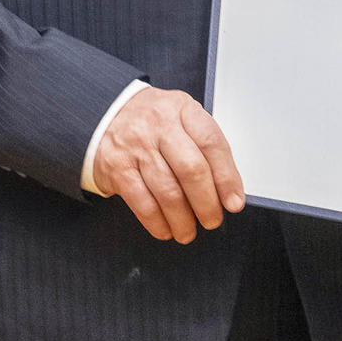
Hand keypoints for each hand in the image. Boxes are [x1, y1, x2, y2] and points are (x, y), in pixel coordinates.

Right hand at [90, 86, 243, 242]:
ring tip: (188, 230)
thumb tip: (227, 190)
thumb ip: (204, 147)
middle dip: (207, 203)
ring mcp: (137, 147)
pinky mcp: (117, 168)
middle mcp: (159, 126)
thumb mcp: (182, 119)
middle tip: (212, 220)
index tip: (234, 201)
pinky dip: (157, 223)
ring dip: (182, 220)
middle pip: (191, 170)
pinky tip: (166, 228)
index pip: (212, 143)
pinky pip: (143, 203)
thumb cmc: (153, 121)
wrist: (107, 114)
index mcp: (183, 109)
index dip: (227, 177)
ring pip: (168, 192)